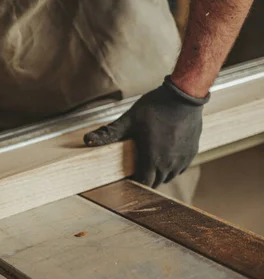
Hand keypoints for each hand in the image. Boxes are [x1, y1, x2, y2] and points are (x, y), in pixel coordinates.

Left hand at [84, 76, 209, 187]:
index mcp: (152, 160)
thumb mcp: (129, 120)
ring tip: (149, 162)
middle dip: (145, 179)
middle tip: (135, 169)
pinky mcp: (192, 153)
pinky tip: (164, 156)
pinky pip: (179, 168)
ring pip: (168, 176)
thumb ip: (109, 133)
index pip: (142, 183)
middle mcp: (169, 164)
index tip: (126, 177)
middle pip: (155, 182)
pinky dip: (171, 167)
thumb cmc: (156, 107)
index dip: (133, 183)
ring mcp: (182, 160)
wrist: (185, 95)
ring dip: (158, 174)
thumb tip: (87, 140)